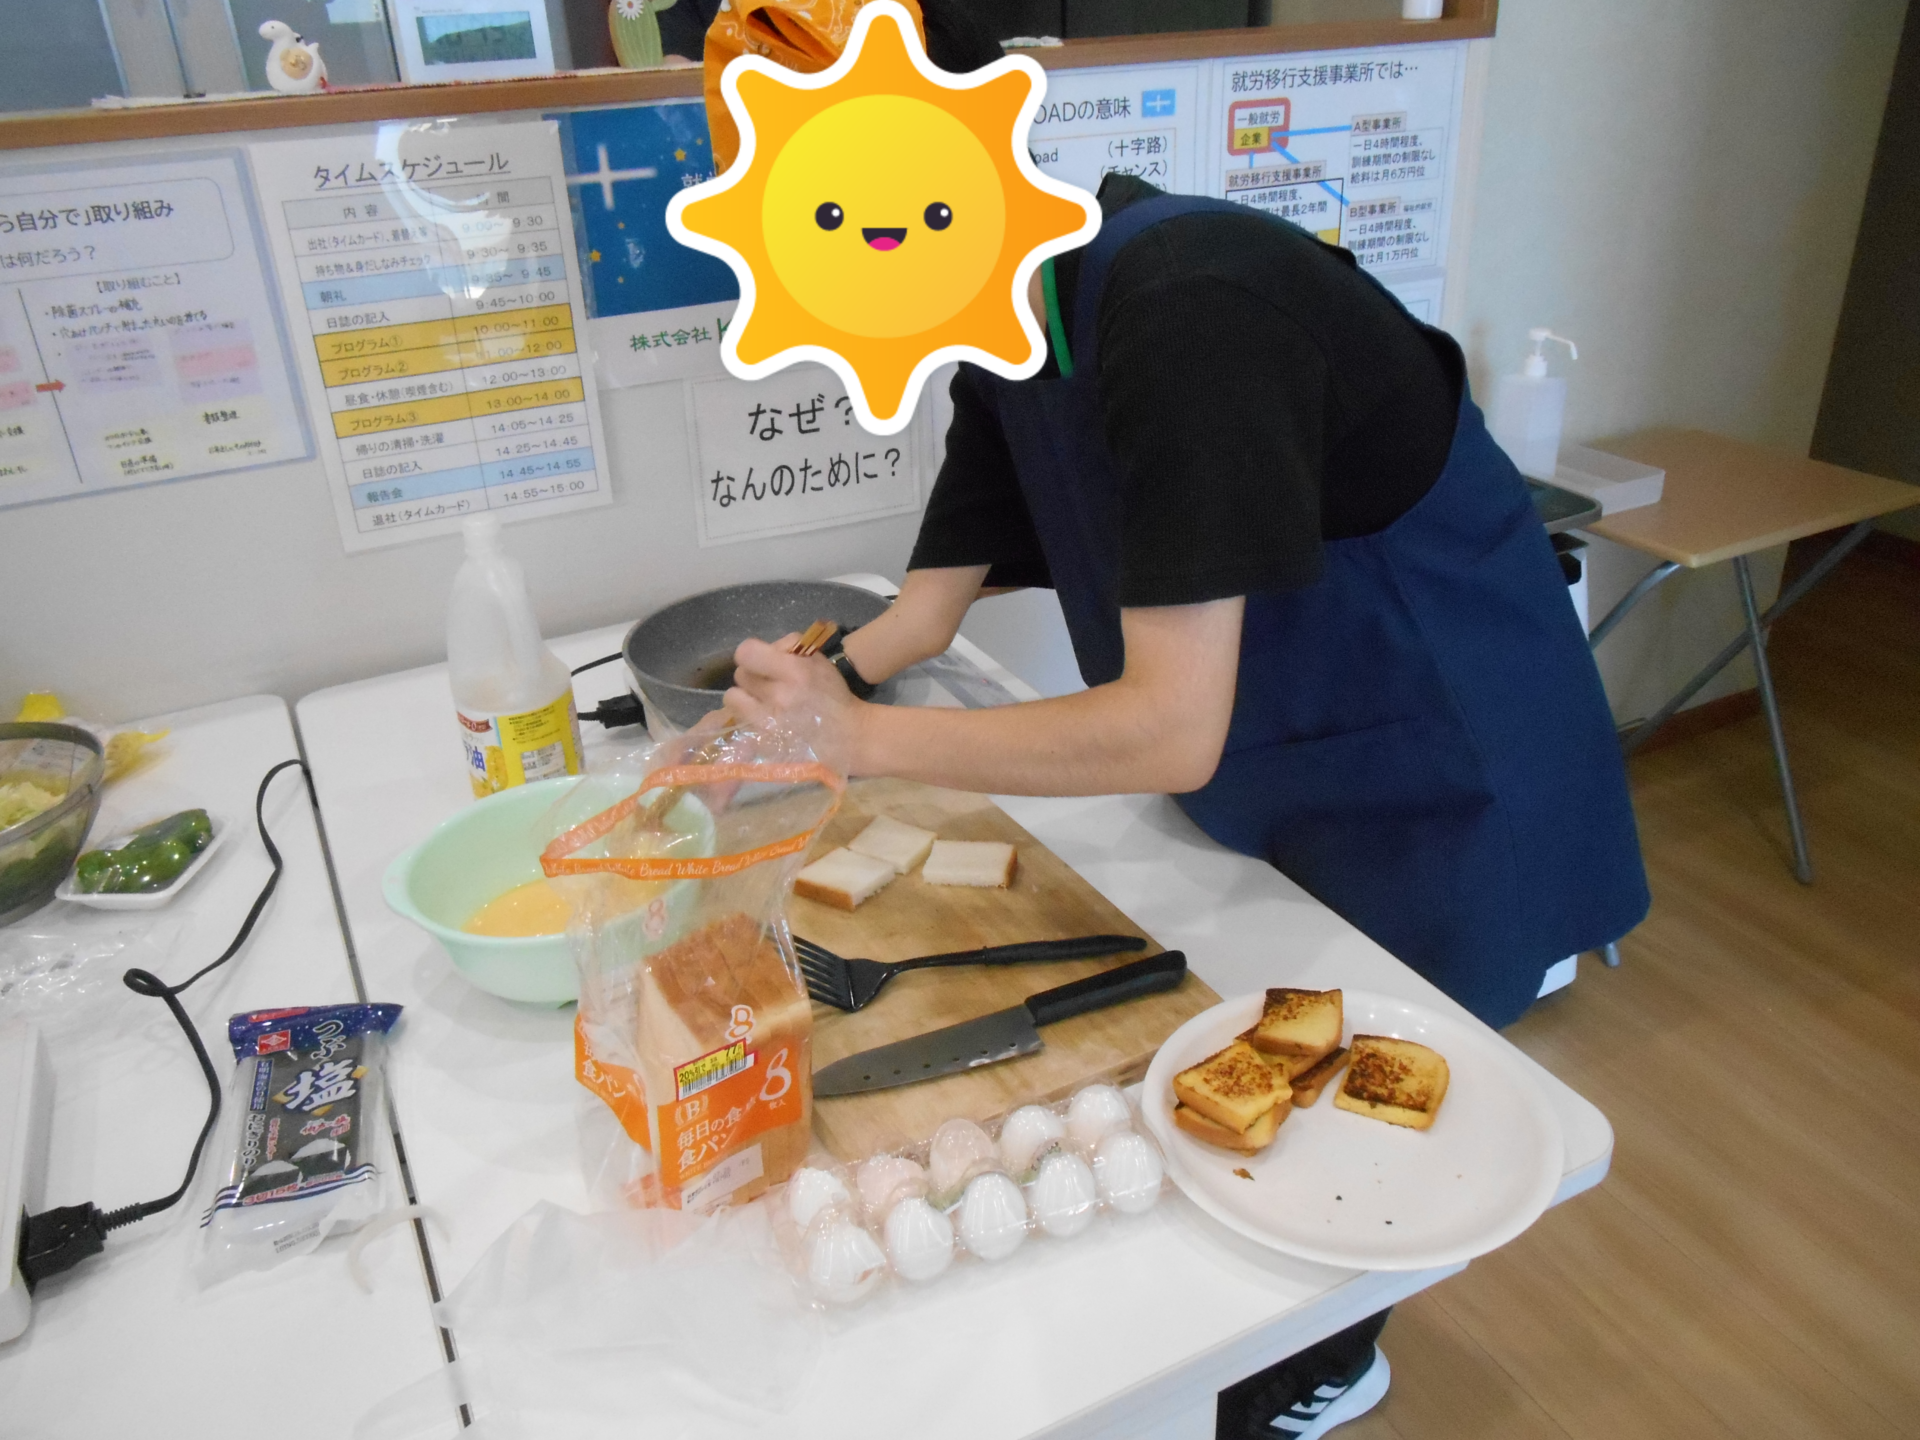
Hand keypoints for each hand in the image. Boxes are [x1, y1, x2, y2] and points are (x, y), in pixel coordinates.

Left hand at [725, 633, 864, 773]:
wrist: (849, 738)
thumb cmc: (834, 697)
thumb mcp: (819, 662)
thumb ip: (790, 648)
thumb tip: (766, 650)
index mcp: (795, 672)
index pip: (746, 652)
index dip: (752, 654)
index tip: (761, 661)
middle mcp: (779, 695)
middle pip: (741, 674)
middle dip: (753, 676)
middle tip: (768, 684)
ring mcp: (768, 722)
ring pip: (733, 698)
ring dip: (745, 697)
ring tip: (762, 702)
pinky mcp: (763, 741)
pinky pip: (739, 720)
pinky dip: (747, 717)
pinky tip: (764, 719)